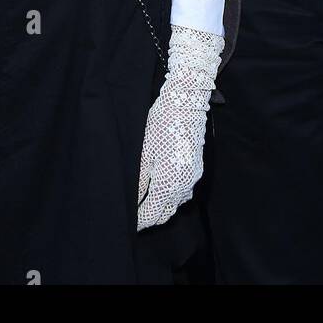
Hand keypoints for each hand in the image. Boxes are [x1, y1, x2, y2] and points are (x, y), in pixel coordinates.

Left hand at [137, 25, 223, 230]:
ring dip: (160, 206)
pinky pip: (182, 192)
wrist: (186, 101)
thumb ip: (139, 181)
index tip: (126, 220)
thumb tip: (131, 201)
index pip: (151, 213)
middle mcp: (184, 185)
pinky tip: (159, 186)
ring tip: (142, 199)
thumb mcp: (143, 153)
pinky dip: (170, 196)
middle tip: (132, 212)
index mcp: (169, 183)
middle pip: (164, 213)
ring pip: (175, 203)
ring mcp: (192, 178)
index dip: (138, 220)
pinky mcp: (196, 169)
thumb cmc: (161, 123)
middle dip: (148, 216)